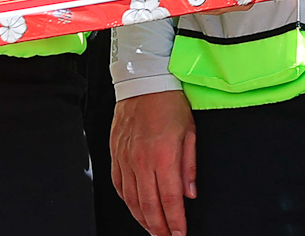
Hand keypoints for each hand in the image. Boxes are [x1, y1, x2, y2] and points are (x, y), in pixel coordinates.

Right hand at [112, 90, 198, 235]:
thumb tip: (190, 193)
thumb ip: (189, 165)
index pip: (169, 199)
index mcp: (163, 156)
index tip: (180, 233)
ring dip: (143, 218)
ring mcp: (125, 160)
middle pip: (149, 205)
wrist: (143, 83)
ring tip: (153, 229)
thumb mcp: (190, 131)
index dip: (175, 221)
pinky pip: (119, 187)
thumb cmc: (169, 103)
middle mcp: (141, 161)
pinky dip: (128, 202)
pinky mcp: (115, 156)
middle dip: (159, 227)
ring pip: (132, 200)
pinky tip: (136, 208)